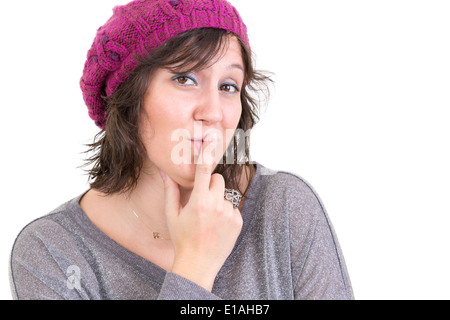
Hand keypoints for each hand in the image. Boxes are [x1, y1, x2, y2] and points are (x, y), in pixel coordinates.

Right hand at [160, 150, 242, 290]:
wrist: (198, 264)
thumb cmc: (182, 239)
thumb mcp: (172, 215)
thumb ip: (170, 191)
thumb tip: (165, 173)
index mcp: (199, 201)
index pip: (205, 171)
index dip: (207, 154)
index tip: (211, 140)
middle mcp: (216, 205)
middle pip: (218, 179)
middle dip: (210, 185)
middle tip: (202, 200)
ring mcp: (229, 214)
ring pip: (225, 195)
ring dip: (218, 201)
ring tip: (209, 219)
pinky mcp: (238, 222)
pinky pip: (232, 207)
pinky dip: (226, 212)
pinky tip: (217, 226)